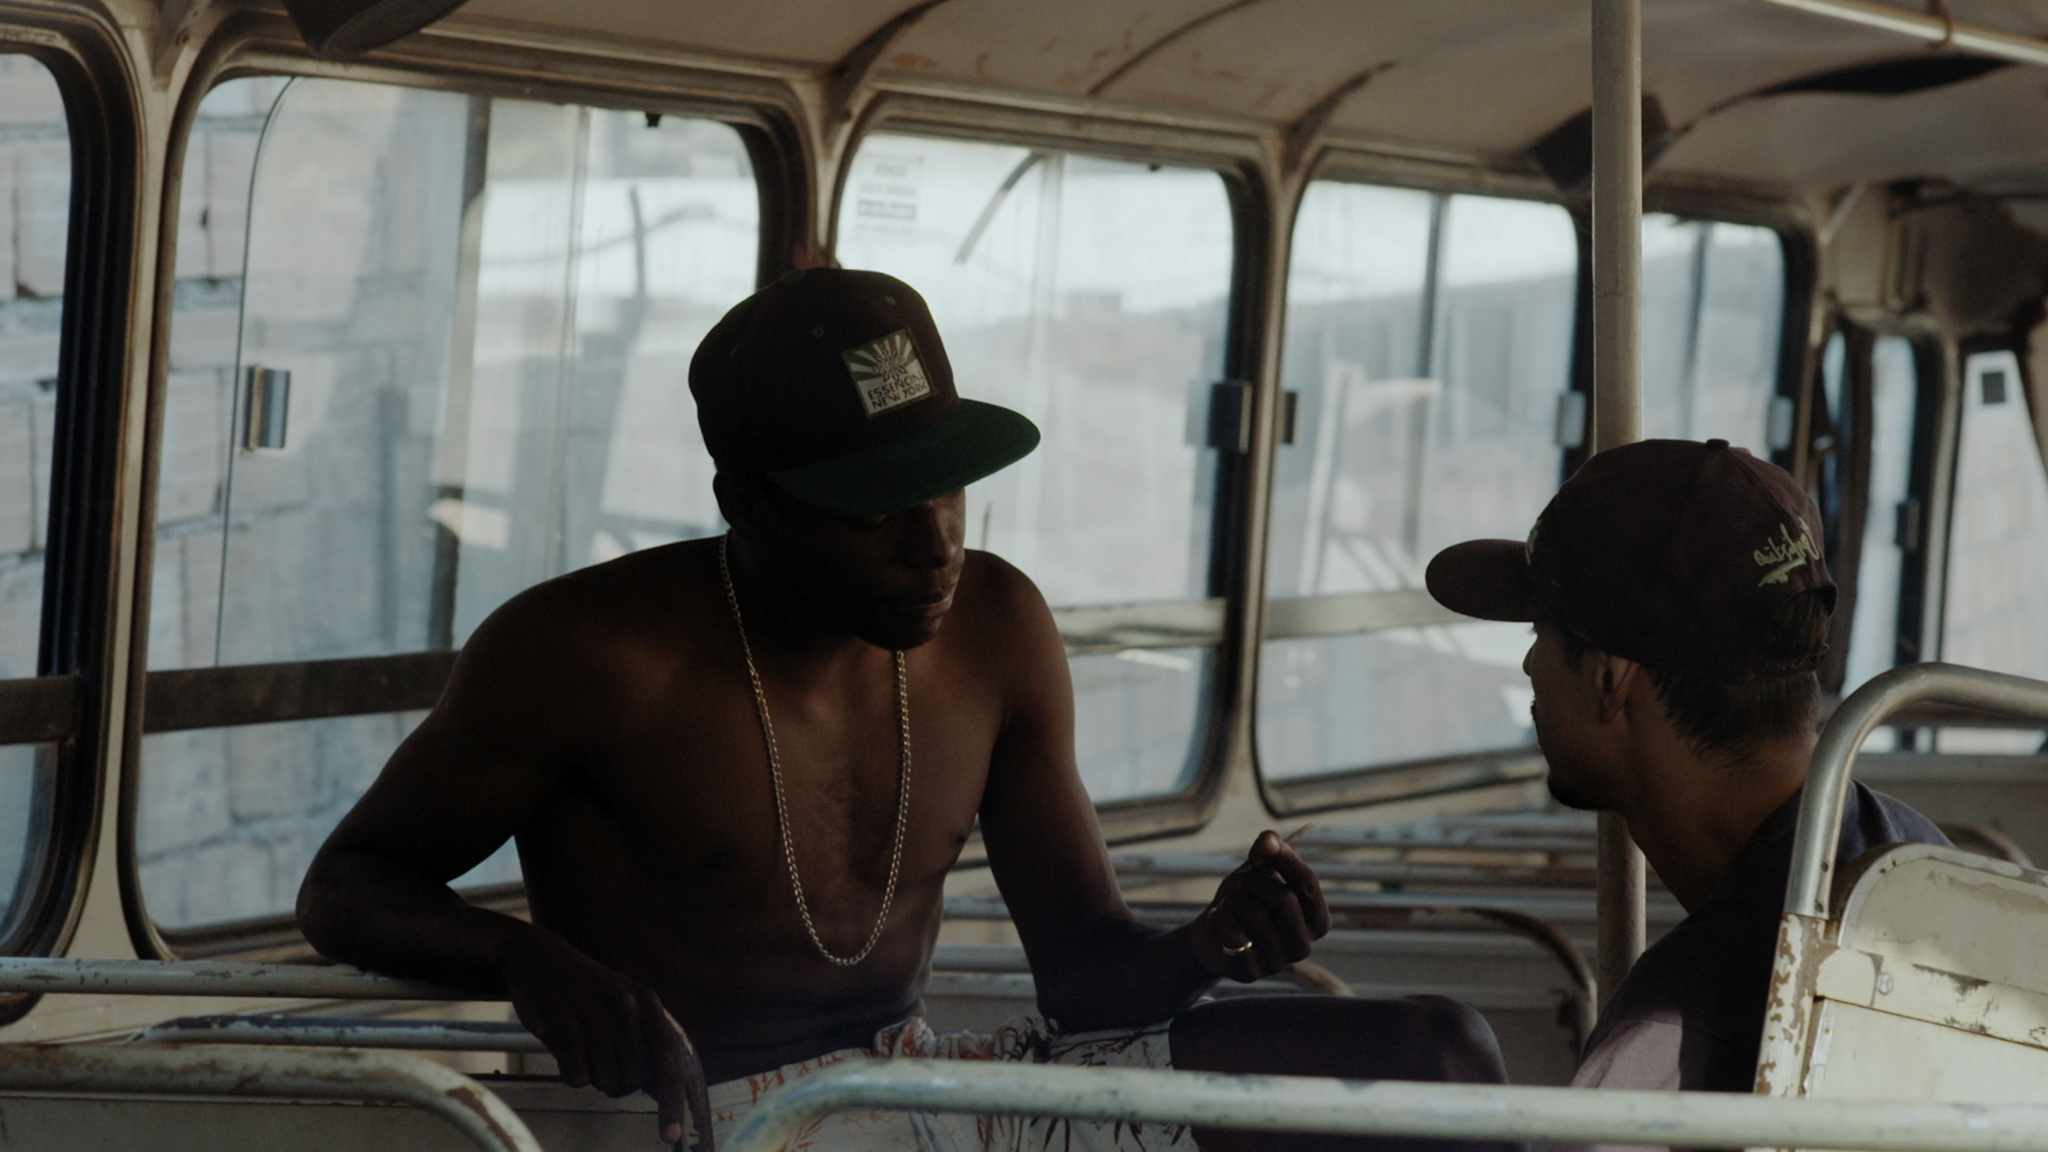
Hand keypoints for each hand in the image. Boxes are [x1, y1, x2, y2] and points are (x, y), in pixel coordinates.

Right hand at [502, 936, 713, 1150]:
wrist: (538, 958)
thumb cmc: (586, 990)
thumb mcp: (626, 1002)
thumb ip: (648, 1041)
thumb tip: (670, 1090)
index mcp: (648, 1002)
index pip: (669, 1061)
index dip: (673, 1102)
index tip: (671, 1136)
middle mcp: (627, 1006)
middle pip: (634, 1080)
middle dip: (618, 1083)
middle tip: (602, 1060)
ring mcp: (594, 1014)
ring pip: (605, 1082)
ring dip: (594, 1076)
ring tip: (583, 1045)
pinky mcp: (563, 1025)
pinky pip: (577, 1078)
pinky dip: (571, 1071)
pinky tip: (565, 1044)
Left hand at [1192, 830, 1331, 981]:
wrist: (1210, 935)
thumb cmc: (1244, 900)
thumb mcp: (1256, 872)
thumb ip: (1266, 853)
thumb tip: (1270, 837)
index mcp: (1316, 920)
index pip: (1309, 885)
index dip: (1288, 859)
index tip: (1268, 843)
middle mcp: (1303, 945)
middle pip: (1284, 899)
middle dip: (1255, 881)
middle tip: (1241, 881)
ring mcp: (1278, 962)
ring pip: (1256, 914)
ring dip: (1234, 899)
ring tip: (1229, 903)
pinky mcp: (1251, 972)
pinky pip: (1233, 933)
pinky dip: (1219, 917)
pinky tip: (1218, 922)